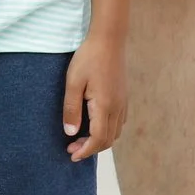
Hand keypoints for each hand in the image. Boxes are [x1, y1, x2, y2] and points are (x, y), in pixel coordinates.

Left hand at [63, 34, 125, 160]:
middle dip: (90, 148)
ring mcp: (123, 102)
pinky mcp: (123, 97)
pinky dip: (107, 130)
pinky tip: (95, 125)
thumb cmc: (88, 58)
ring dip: (99, 140)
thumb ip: (71, 109)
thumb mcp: (73, 82)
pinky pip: (119, 122)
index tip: (72, 155)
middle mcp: (117, 108)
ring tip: (81, 139)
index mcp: (105, 106)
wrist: (109, 39)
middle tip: (71, 147)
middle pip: (108, 139)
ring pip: (115, 132)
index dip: (85, 151)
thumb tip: (71, 133)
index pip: (98, 139)